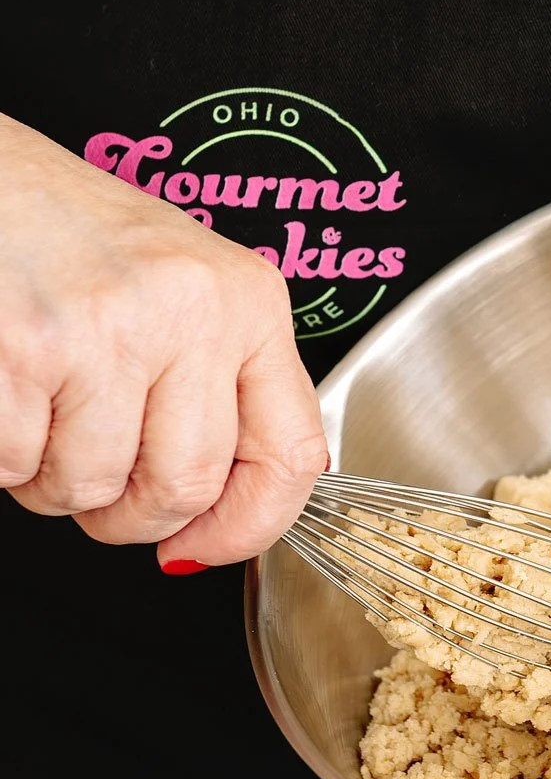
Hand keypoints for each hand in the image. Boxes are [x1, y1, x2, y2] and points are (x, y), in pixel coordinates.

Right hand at [0, 113, 325, 565]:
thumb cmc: (78, 235)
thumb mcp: (187, 293)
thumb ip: (219, 388)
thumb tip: (223, 517)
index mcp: (249, 299)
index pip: (293, 452)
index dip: (250, 526)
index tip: (202, 544)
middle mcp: (191, 310)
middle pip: (186, 487)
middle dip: (131, 516)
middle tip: (102, 486)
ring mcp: (108, 328)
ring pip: (94, 486)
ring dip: (56, 482)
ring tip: (47, 418)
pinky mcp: (28, 347)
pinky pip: (18, 465)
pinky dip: (5, 456)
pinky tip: (11, 397)